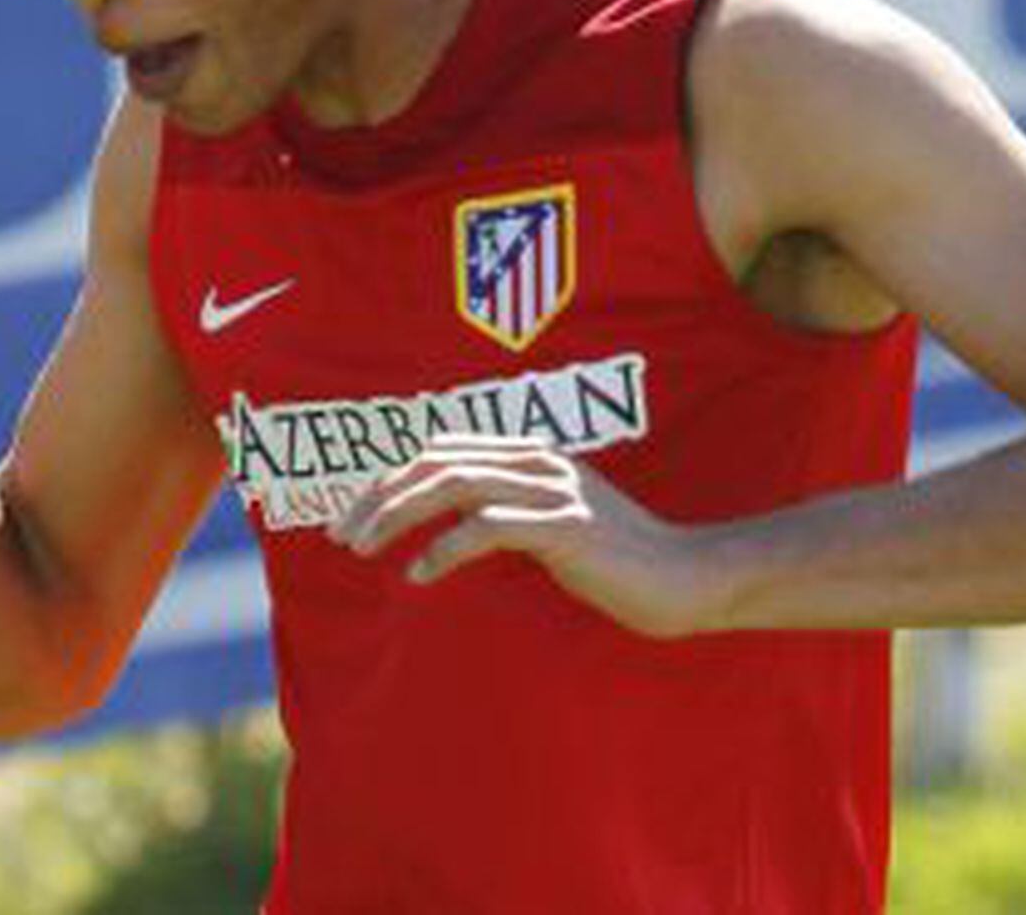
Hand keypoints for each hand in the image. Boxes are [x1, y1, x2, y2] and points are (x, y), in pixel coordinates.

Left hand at [334, 435, 724, 638]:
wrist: (685, 578)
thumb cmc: (619, 561)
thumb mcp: (555, 526)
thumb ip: (509, 514)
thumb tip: (449, 529)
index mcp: (532, 455)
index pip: (443, 447)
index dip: (391, 476)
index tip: (353, 513)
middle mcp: (538, 461)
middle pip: (436, 460)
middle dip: (379, 494)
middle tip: (340, 534)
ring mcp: (552, 490)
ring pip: (452, 484)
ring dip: (398, 515)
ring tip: (364, 550)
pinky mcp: (563, 527)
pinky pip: (486, 528)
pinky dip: (444, 549)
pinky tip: (419, 575)